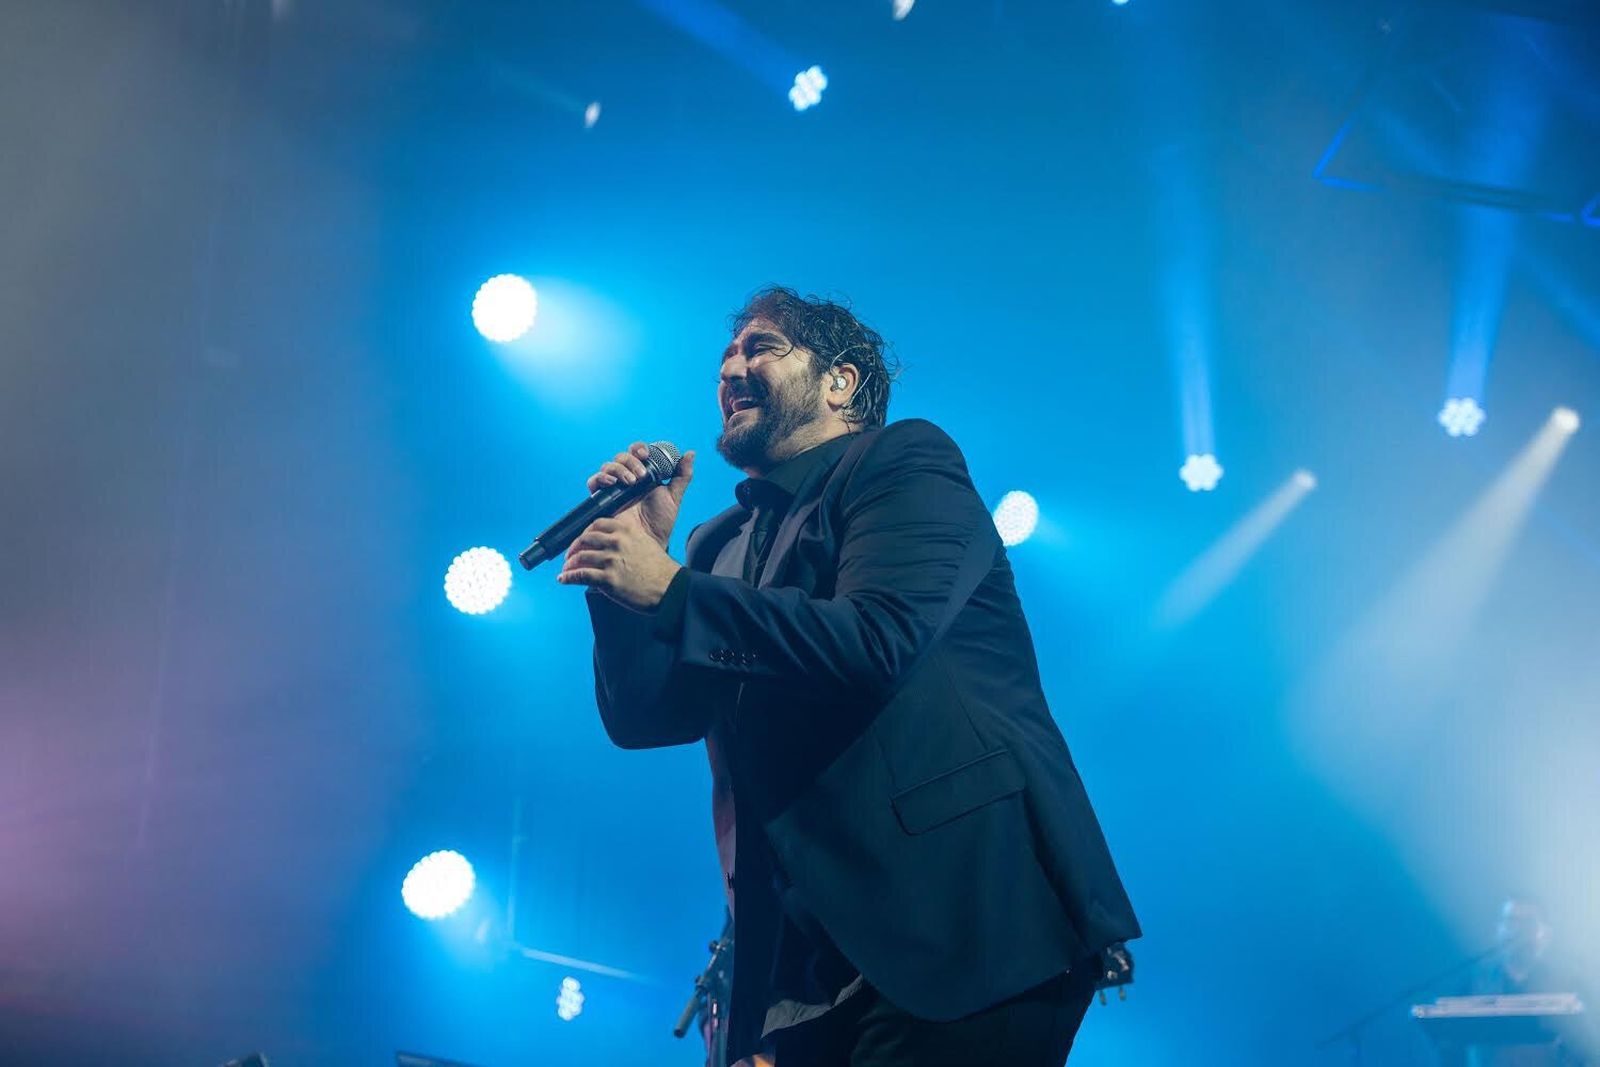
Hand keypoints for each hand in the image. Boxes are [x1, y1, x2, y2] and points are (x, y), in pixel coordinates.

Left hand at [556, 516, 683, 610]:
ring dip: (569, 564)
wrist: (670, 588)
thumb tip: (606, 545)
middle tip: (569, 555)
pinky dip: (568, 577)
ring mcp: (611, 560)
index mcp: (626, 530)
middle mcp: (616, 542)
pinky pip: (580, 575)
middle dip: (573, 547)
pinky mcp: (608, 579)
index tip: (581, 540)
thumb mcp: (644, 543)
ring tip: (566, 569)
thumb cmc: (659, 569)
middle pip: (584, 539)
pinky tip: (563, 579)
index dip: (584, 532)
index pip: (596, 524)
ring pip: (580, 557)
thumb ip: (625, 539)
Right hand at [586, 442, 695, 547]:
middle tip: (641, 475)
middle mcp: (626, 478)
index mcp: (643, 475)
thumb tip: (690, 453)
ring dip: (619, 469)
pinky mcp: (602, 498)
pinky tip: (612, 483)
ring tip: (631, 482)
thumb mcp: (674, 497)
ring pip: (608, 466)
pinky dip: (601, 478)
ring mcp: (613, 488)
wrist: (647, 543)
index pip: (636, 452)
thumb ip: (682, 476)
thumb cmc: (660, 523)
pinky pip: (594, 481)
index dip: (639, 448)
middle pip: (621, 457)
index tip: (647, 454)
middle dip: (630, 461)